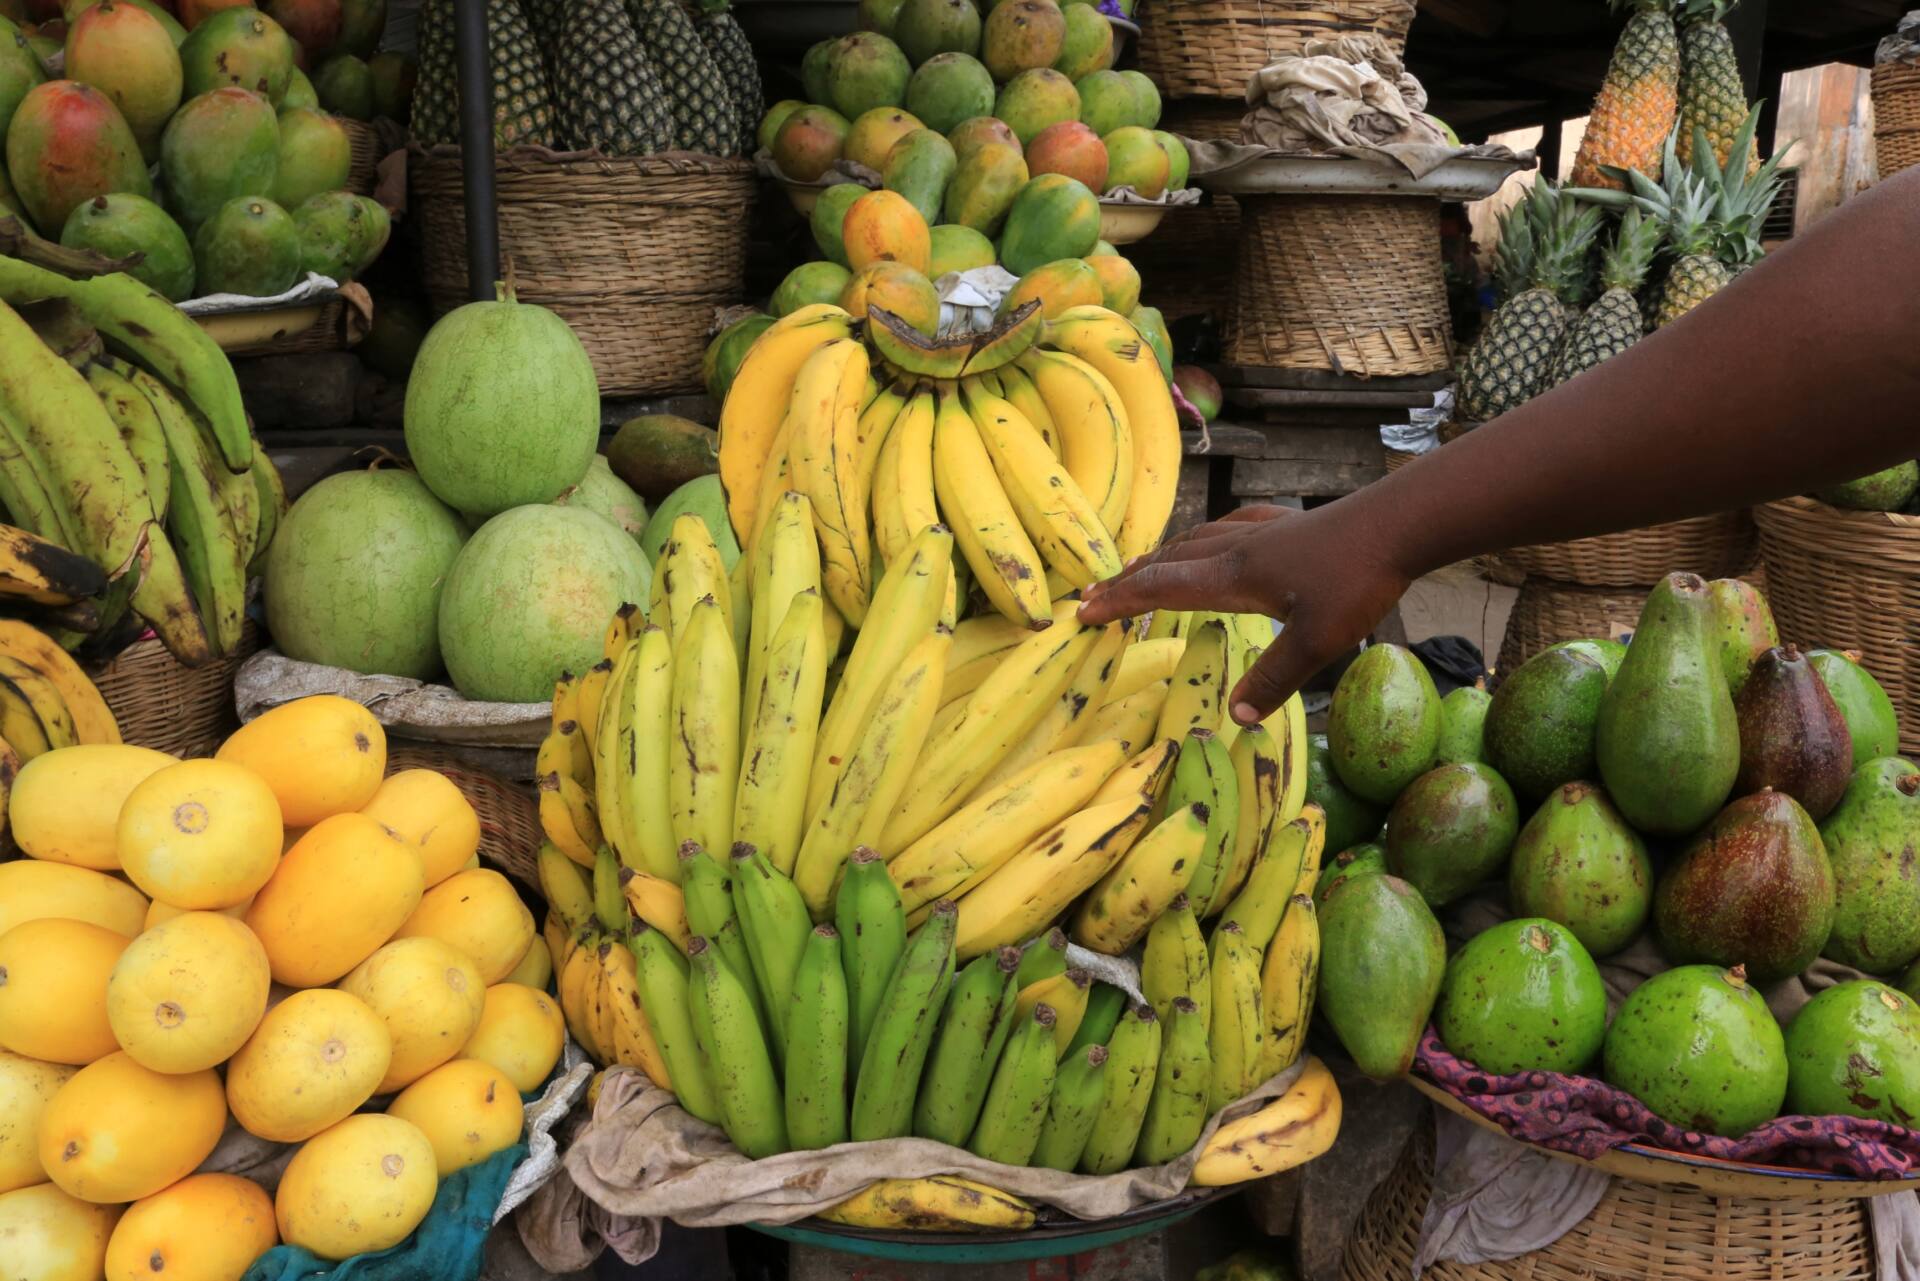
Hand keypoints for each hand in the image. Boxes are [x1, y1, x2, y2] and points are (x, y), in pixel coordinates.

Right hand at [1078, 504, 1412, 725]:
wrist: (1400, 522)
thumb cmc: (1357, 580)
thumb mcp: (1316, 641)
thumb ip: (1273, 679)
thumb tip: (1236, 719)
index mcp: (1234, 576)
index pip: (1162, 589)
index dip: (1120, 601)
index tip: (1083, 613)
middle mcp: (1239, 549)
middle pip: (1170, 560)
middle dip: (1131, 579)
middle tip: (1098, 594)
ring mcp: (1265, 532)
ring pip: (1197, 540)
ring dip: (1164, 557)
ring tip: (1145, 568)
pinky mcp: (1291, 524)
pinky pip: (1232, 527)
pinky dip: (1208, 537)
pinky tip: (1219, 537)